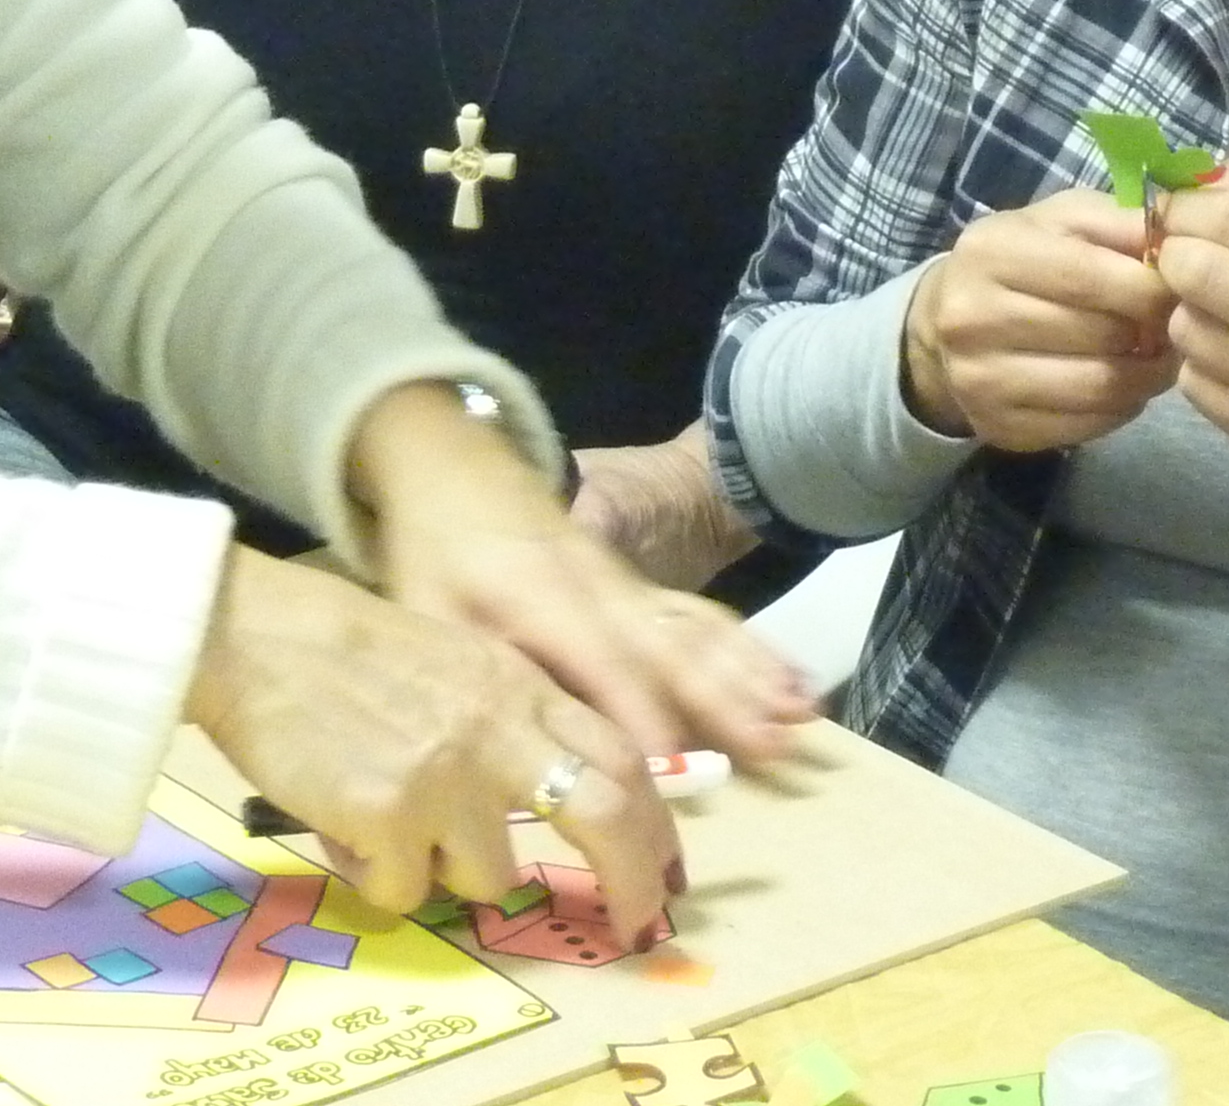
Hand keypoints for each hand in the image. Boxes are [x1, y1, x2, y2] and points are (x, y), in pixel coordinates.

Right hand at [186, 548, 678, 939]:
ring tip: (390, 826)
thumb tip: (548, 797)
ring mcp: (449, 775)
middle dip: (628, 878)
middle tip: (631, 920)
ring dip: (446, 871)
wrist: (255, 634)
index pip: (621, 757)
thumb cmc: (340, 650)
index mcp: (518, 685)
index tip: (661, 869)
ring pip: (491, 877)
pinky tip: (344, 828)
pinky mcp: (391, 816)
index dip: (653, 822)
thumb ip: (506, 719)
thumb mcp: (453, 663)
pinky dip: (377, 877)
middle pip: (604, 815)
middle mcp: (499, 728)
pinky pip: (404, 891)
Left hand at [348, 385, 812, 770]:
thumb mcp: (426, 612)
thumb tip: (507, 754)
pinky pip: (703, 618)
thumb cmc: (434, 549)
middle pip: (669, 645)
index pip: (597, 660)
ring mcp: (629, 585)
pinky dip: (752, 651)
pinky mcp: (641, 589)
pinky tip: (795, 683)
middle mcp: (600, 588)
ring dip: (752, 675)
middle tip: (773, 746)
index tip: (670, 765)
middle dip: (724, 697)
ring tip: (802, 717)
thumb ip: (470, 673)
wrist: (455, 463)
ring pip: (698, 630)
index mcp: (540, 596)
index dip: (634, 711)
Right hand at [901, 190, 1179, 450]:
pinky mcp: (999, 426)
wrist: (945, 321)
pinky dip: (1122, 407)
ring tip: (1156, 356)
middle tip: (1174, 325)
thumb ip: (1120, 222)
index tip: (1179, 289)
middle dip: (1155, 331)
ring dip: (1148, 375)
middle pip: (1102, 334)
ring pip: (1102, 386)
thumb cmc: (1022, 260)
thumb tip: (1182, 239)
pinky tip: (1122, 384)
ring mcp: (980, 379)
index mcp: (992, 253)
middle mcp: (973, 318)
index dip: (1154, 287)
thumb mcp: (1062, 220)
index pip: (1093, 276)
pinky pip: (1089, 425)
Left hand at [1150, 144, 1228, 501]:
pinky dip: (1201, 360)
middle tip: (1190, 254)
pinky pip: (1192, 382)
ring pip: (1185, 329)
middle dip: (1177, 254)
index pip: (1228, 219)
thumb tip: (1200, 180)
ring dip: (1189, 309)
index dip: (1186, 208)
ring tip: (1222, 306)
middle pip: (1194, 273)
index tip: (1179, 211)